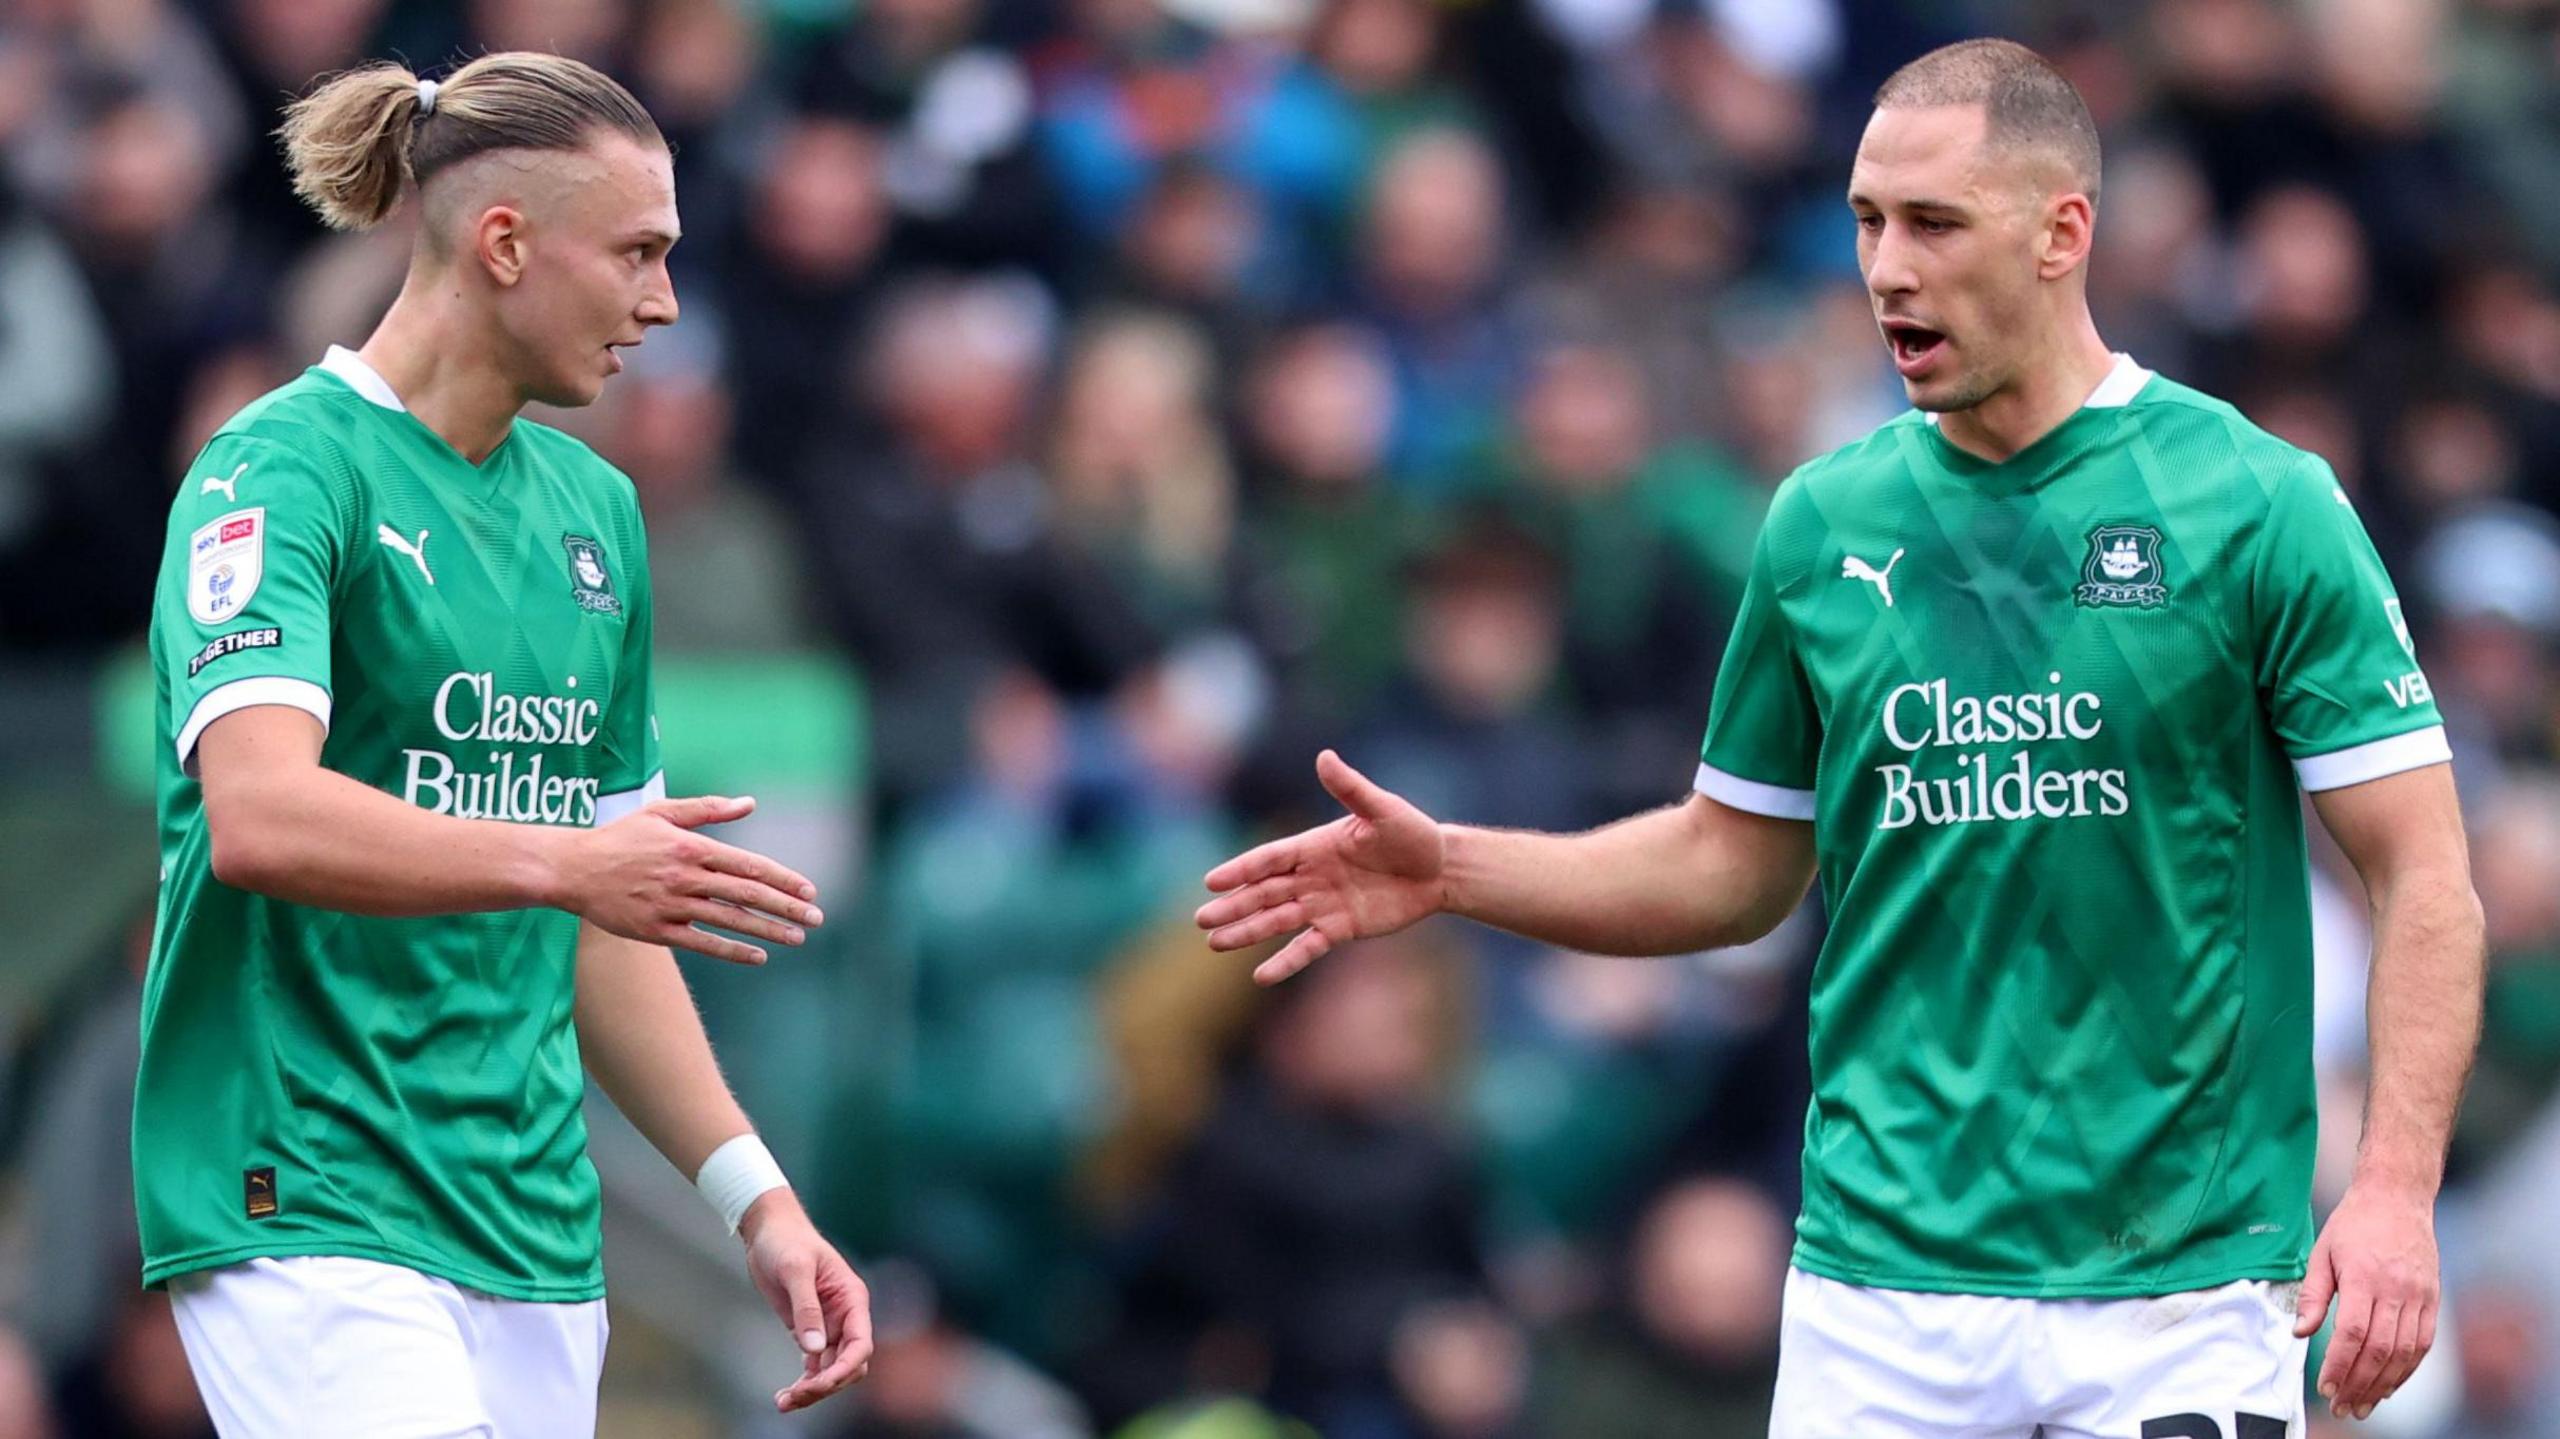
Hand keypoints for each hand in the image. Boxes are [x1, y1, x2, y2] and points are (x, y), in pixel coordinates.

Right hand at [554, 795, 822, 964]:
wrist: (571, 869)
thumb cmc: (620, 838)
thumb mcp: (661, 813)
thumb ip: (707, 809)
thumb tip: (749, 803)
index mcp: (690, 847)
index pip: (748, 864)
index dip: (783, 878)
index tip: (810, 890)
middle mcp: (685, 876)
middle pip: (746, 894)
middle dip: (786, 907)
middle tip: (817, 918)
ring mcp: (671, 906)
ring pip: (729, 920)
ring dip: (768, 930)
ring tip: (798, 937)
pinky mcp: (656, 931)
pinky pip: (702, 943)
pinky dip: (732, 950)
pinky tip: (759, 955)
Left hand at [741, 1189, 873, 1412]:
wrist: (768, 1231)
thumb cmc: (786, 1241)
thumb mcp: (795, 1270)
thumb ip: (806, 1309)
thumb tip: (814, 1349)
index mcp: (852, 1299)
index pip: (861, 1343)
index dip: (846, 1368)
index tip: (821, 1384)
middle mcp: (845, 1316)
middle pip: (849, 1364)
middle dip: (827, 1384)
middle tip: (794, 1397)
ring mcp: (828, 1326)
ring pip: (831, 1369)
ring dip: (813, 1390)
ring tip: (783, 1402)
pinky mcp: (809, 1331)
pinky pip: (815, 1366)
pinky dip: (804, 1383)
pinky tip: (785, 1395)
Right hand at [1195, 750, 1445, 983]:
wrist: (1440, 870)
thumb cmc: (1412, 833)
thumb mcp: (1382, 809)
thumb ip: (1350, 789)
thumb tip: (1324, 756)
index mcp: (1313, 846)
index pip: (1269, 859)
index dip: (1241, 870)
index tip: (1211, 882)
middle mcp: (1311, 876)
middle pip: (1264, 892)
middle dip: (1233, 906)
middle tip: (1202, 919)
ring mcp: (1322, 904)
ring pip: (1276, 920)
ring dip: (1247, 931)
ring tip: (1215, 943)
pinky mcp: (1339, 929)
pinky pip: (1307, 947)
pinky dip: (1285, 961)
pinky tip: (1261, 976)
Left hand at [2295, 1179, 2439, 1419]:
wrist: (2397, 1198)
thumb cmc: (2354, 1224)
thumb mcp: (2322, 1252)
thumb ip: (2313, 1295)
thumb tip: (2300, 1333)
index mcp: (2364, 1277)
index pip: (2353, 1333)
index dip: (2339, 1365)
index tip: (2325, 1388)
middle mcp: (2396, 1290)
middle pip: (2380, 1350)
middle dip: (2359, 1384)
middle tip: (2343, 1407)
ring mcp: (2419, 1296)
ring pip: (2404, 1353)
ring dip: (2384, 1384)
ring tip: (2363, 1405)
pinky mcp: (2433, 1300)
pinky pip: (2423, 1344)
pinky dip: (2407, 1369)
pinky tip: (2389, 1385)